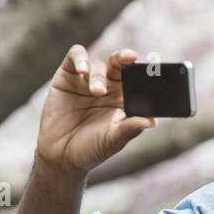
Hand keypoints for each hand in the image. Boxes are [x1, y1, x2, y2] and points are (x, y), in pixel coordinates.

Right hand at [34, 45, 155, 177]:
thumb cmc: (91, 149)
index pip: (136, 79)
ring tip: (97, 92)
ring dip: (99, 76)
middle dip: (125, 58)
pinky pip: (75, 56)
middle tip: (130, 58)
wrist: (60, 157)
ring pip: (98, 65)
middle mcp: (108, 86)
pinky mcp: (67, 76)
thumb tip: (153, 121)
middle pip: (119, 64)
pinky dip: (80, 59)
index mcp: (124, 98)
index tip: (151, 69)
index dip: (143, 71)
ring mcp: (87, 80)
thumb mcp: (113, 140)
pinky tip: (82, 71)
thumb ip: (131, 129)